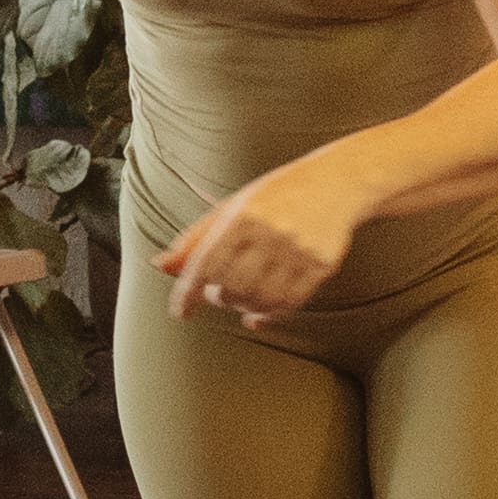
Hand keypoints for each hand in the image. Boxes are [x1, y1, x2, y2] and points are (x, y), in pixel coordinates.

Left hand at [157, 146, 379, 324]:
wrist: (337, 182)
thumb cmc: (277, 195)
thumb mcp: (233, 207)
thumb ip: (195, 238)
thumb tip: (160, 265)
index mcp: (243, 214)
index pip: (206, 262)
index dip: (188, 292)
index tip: (180, 312)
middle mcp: (271, 231)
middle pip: (232, 287)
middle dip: (219, 298)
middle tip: (218, 294)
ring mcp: (299, 249)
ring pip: (260, 300)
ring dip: (244, 308)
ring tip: (241, 298)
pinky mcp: (322, 264)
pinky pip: (290, 303)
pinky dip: (270, 315)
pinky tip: (260, 313)